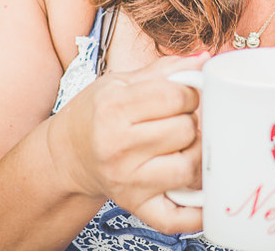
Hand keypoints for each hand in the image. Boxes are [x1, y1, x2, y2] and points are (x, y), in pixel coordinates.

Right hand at [48, 52, 207, 233]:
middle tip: (178, 120)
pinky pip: (175, 217)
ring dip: (195, 153)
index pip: (177, 95)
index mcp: (114, 108)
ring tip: (183, 145)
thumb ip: (166, 70)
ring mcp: (127, 179)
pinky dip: (197, 212)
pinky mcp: (135, 205)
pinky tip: (205, 196)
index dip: (190, 92)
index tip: (183, 96)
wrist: (68, 154)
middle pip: (186, 129)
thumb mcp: (122, 83)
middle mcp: (118, 146)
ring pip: (189, 165)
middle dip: (190, 120)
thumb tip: (205, 57)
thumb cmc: (97, 114)